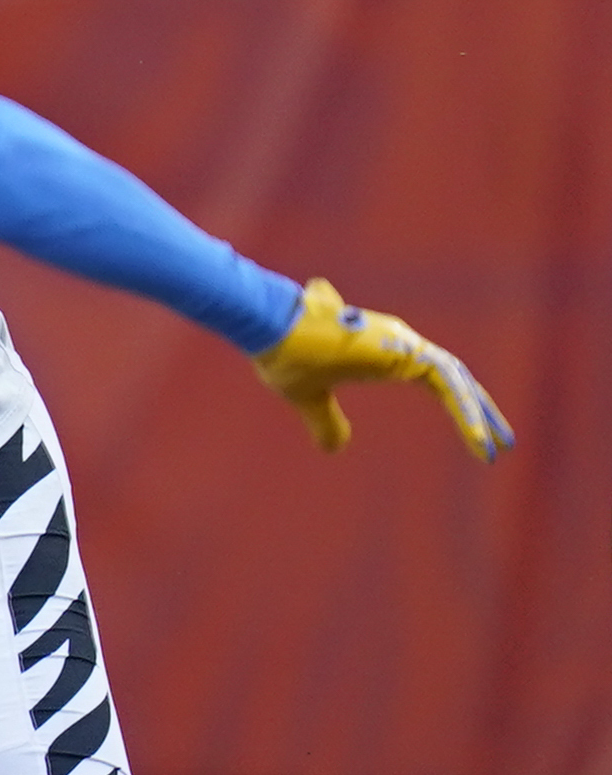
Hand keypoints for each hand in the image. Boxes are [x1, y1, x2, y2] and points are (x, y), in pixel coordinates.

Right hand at [252, 277, 512, 461]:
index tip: (475, 435)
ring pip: (457, 382)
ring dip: (480, 415)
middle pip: (456, 379)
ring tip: (498, 449)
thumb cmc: (285, 354)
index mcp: (385, 353)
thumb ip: (326, 421)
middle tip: (503, 443)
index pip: (437, 379)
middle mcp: (402, 343)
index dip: (458, 406)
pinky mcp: (405, 351)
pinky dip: (466, 412)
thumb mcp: (308, 398)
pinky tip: (479, 440)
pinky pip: (449, 385)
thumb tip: (336, 449)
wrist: (271, 326)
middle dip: (481, 410)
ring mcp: (406, 343)